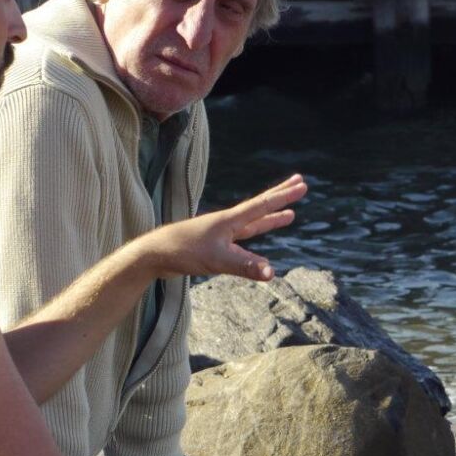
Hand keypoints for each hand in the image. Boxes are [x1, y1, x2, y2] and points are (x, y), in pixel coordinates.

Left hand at [139, 175, 307, 280]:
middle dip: (281, 196)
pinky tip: (259, 250)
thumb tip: (271, 273)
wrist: (154, 254)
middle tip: (299, 183)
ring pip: (253, 223)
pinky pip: (242, 240)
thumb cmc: (183, 252)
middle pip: (260, 207)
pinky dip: (254, 239)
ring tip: (289, 215)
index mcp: (230, 220)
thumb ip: (245, 266)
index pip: (263, 205)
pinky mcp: (214, 246)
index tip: (301, 185)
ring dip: (271, 219)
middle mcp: (228, 223)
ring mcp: (221, 234)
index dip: (283, 196)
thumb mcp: (217, 260)